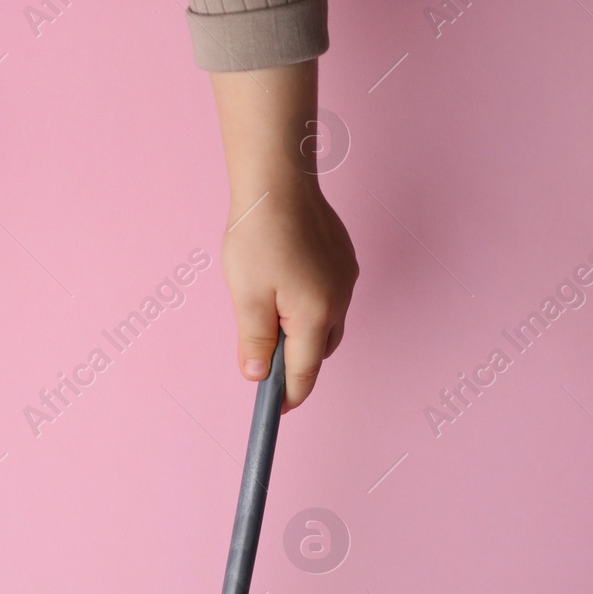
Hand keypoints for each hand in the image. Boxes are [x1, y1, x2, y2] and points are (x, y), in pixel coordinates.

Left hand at [222, 182, 356, 409]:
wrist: (279, 183)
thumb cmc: (259, 235)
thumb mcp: (247, 296)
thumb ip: (255, 341)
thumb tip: (258, 376)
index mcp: (315, 315)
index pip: (305, 372)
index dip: (288, 396)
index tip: (274, 409)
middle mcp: (339, 300)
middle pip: (320, 350)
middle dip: (296, 361)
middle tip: (263, 358)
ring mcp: (345, 279)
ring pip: (327, 323)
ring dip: (303, 331)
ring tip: (270, 316)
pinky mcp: (343, 261)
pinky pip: (330, 297)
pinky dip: (310, 305)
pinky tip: (285, 286)